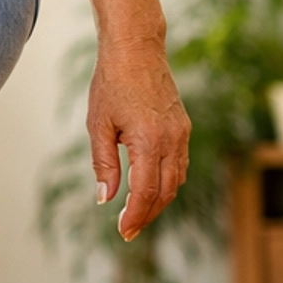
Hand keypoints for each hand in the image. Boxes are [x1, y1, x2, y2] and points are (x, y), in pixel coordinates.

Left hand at [87, 37, 189, 238]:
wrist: (136, 50)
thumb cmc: (111, 84)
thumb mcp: (99, 125)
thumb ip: (104, 164)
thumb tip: (105, 197)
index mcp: (149, 140)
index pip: (146, 191)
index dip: (135, 215)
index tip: (123, 231)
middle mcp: (172, 139)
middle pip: (165, 191)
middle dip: (147, 214)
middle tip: (128, 231)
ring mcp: (181, 133)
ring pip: (176, 180)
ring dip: (159, 201)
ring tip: (138, 214)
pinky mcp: (183, 127)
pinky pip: (180, 164)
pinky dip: (168, 182)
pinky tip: (151, 188)